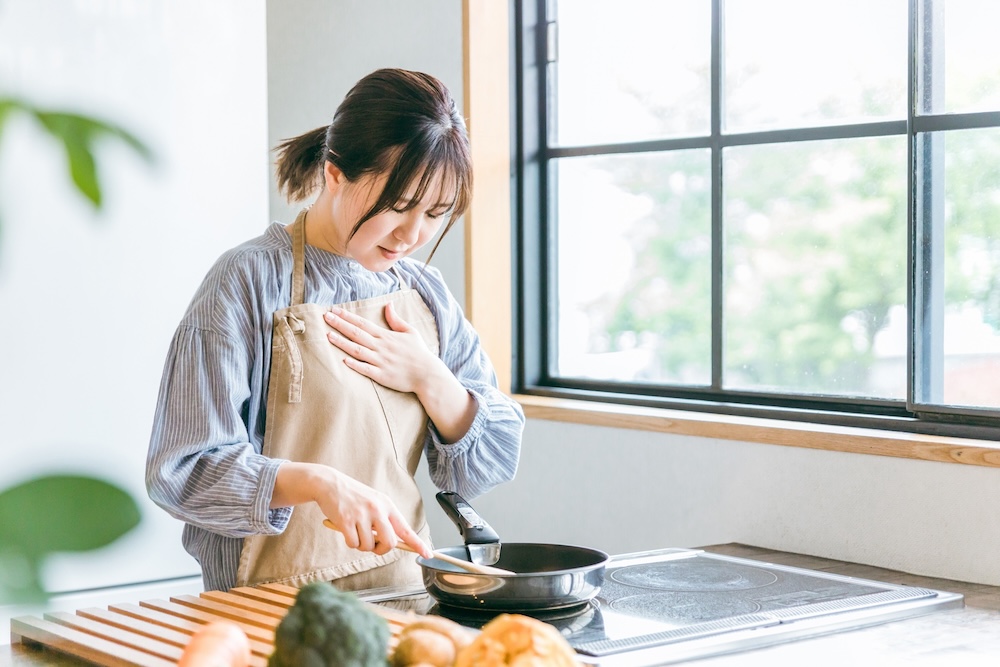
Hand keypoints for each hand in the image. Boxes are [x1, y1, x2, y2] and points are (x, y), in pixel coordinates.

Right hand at [318, 469, 432, 558]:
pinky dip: (350, 542)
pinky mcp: (346, 521)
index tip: (428, 554)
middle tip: (373, 545)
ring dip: (362, 545)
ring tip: (355, 530)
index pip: (406, 529)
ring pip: (368, 546)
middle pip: (390, 543)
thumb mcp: (374, 502)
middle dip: (381, 550)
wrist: (330, 483)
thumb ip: (384, 520)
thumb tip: (391, 543)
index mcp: (387, 505)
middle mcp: (377, 509)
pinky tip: (346, 529)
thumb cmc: (353, 496)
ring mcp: (362, 515)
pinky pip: (353, 544)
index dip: (418, 544)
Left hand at [323, 303, 439, 393]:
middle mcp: (381, 347)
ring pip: (357, 350)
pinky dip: (354, 364)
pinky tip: (343, 360)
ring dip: (342, 342)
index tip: (335, 310)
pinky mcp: (382, 375)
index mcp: (386, 336)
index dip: (348, 316)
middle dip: (340, 325)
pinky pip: (365, 369)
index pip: (363, 323)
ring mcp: (380, 361)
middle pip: (357, 334)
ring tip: (328, 335)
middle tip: (326, 317)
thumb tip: (388, 304)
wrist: (427, 374)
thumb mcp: (410, 331)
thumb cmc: (419, 352)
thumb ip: (396, 319)